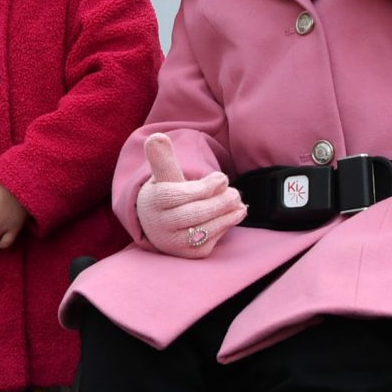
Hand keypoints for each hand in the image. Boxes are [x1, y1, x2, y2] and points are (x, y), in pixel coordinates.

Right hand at [135, 134, 243, 258]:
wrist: (156, 225)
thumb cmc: (165, 194)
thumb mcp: (163, 175)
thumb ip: (163, 157)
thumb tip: (157, 137)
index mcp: (154, 202)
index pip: (183, 195)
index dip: (207, 186)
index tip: (222, 178)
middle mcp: (160, 226)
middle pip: (196, 213)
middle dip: (221, 201)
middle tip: (234, 192)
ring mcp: (174, 243)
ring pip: (207, 228)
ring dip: (229, 213)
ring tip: (237, 202)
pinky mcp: (189, 254)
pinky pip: (212, 240)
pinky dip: (225, 226)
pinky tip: (232, 215)